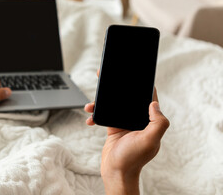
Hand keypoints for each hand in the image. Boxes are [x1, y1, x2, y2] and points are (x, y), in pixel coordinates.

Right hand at [84, 70, 168, 193]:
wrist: (116, 173)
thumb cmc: (133, 159)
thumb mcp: (149, 141)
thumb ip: (158, 123)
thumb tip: (154, 104)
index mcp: (148, 120)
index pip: (149, 98)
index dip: (143, 85)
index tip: (135, 74)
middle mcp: (137, 120)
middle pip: (128, 98)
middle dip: (117, 88)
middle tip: (106, 77)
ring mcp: (124, 123)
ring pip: (113, 105)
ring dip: (101, 102)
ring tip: (90, 104)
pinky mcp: (113, 127)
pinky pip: (104, 115)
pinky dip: (96, 115)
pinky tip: (90, 119)